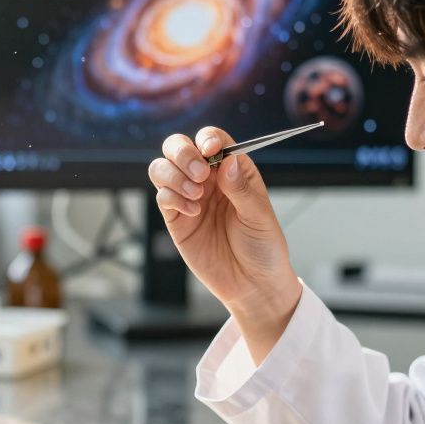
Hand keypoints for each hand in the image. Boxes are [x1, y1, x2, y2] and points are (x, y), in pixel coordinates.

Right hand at [148, 127, 301, 354]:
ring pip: (162, 167)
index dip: (208, 138)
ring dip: (174, 175)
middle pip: (179, 146)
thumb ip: (242, 188)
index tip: (211, 151)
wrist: (251, 285)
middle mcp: (208, 179)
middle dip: (183, 153)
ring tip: (196, 196)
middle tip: (199, 174)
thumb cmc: (263, 248)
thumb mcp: (260, 217)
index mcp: (233, 170)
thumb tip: (227, 159)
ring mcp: (189, 197)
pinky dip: (172, 197)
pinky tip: (193, 212)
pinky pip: (162, 196)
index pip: (214, 140)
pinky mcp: (176, 219)